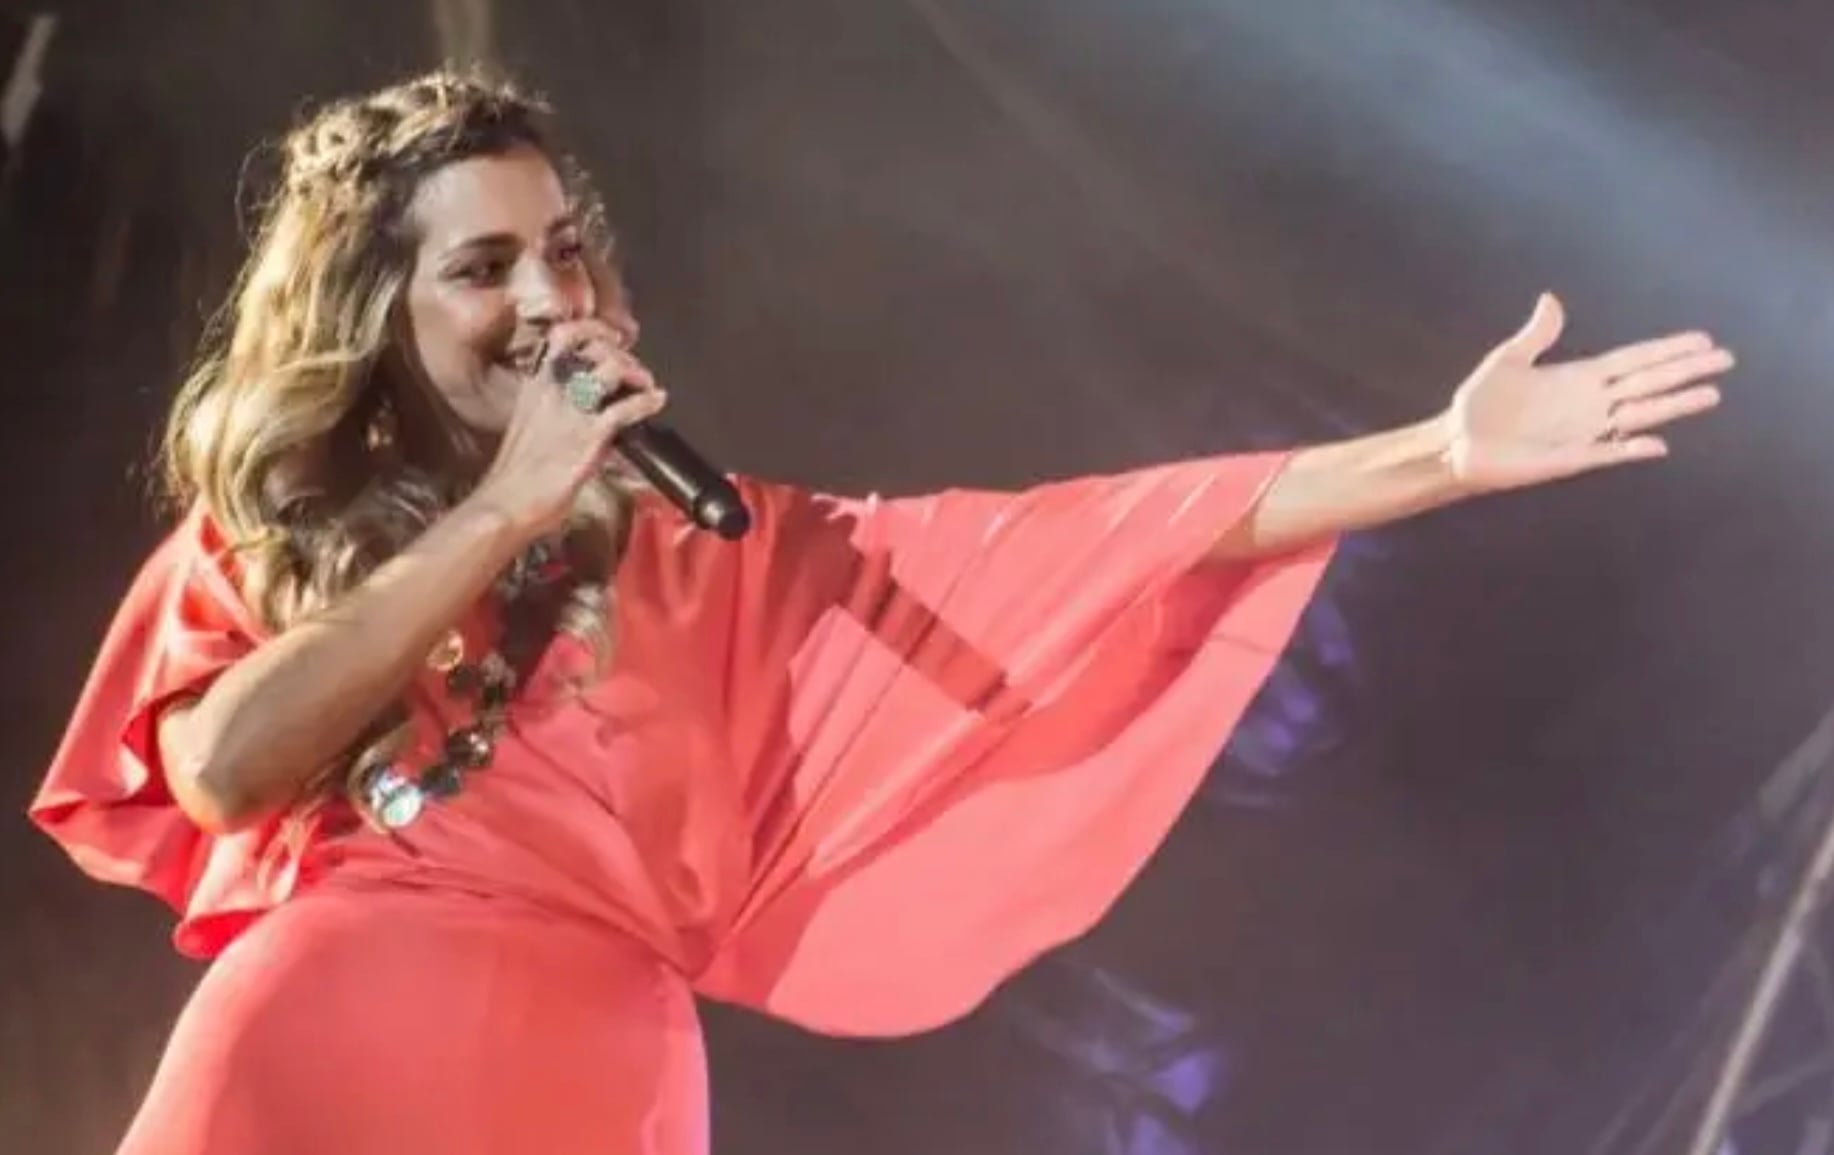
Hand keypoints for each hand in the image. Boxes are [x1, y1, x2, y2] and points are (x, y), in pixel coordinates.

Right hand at [472, 317, 666, 538]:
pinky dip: (647, 401)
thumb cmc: (514, 478)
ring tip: (646, 383)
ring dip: (636, 372)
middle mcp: (552, 390)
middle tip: (635, 370)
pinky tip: (657, 400)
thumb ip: (553, 415)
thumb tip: (583, 416)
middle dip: (622, 353)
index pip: (562, 337)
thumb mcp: (529, 431)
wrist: (506, 504)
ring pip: (611, 367)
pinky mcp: (589, 435)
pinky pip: (625, 408)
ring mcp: (571, 410)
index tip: (611, 338)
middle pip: (593, 346)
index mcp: (535, 387)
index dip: (592, 330)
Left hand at [1442, 293, 1731, 493]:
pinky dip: (1631, 448)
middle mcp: (1591, 403)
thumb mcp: (1507, 361)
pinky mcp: (1571, 458)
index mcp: (1579, 377)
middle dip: (1685, 371)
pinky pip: (1609, 453)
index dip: (1666, 349)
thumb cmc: (1480, 403)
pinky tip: (1658, 444)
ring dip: (1673, 405)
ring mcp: (1585, 431)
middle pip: (1648, 383)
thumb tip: (1551, 299)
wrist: (1457, 441)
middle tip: (1725, 359)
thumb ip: (1535, 334)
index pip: (1634, 360)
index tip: (1702, 339)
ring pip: (1640, 415)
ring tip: (1711, 394)